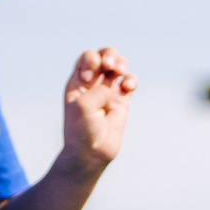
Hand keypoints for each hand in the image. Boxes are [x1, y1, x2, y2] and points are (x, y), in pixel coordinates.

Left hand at [59, 48, 133, 175]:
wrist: (91, 154)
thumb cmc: (82, 130)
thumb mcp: (83, 105)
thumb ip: (99, 89)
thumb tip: (116, 87)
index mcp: (78, 82)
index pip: (87, 58)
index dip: (92, 61)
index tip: (90, 78)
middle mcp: (94, 84)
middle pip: (104, 56)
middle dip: (109, 55)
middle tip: (110, 67)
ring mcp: (109, 92)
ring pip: (119, 66)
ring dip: (121, 63)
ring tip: (120, 72)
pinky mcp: (122, 101)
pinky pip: (130, 83)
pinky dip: (131, 80)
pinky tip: (128, 87)